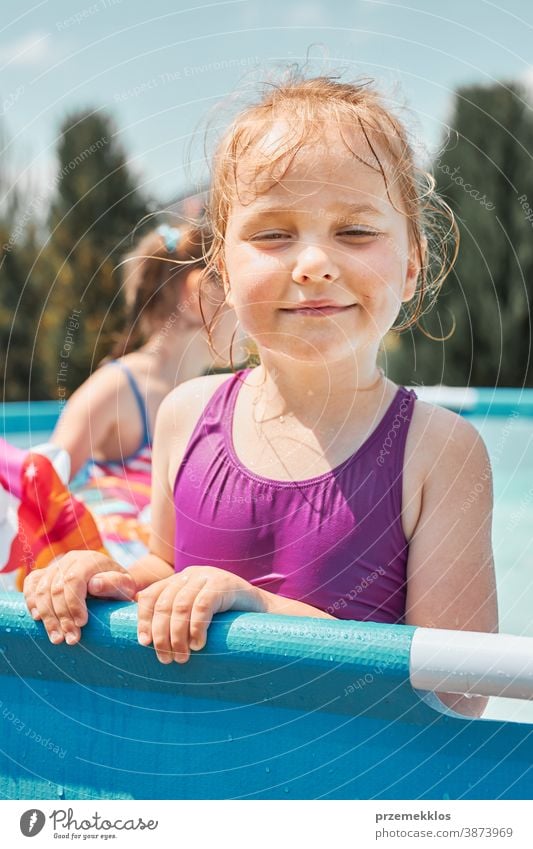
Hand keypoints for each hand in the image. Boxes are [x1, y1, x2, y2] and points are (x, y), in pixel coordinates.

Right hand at [23, 550, 136, 644]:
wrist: (111, 584)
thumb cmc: (119, 588)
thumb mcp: (124, 587)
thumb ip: (113, 584)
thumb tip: (94, 585)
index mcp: (89, 560)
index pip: (74, 580)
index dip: (74, 604)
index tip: (81, 624)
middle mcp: (70, 560)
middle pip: (56, 588)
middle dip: (62, 617)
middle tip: (71, 639)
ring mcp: (55, 566)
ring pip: (41, 590)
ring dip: (47, 617)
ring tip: (57, 638)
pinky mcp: (45, 574)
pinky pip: (31, 584)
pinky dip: (31, 601)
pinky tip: (38, 619)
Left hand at [136, 565, 263, 663]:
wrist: (261, 611)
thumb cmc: (225, 619)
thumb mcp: (195, 616)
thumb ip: (175, 620)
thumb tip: (148, 642)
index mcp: (178, 581)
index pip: (150, 596)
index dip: (143, 620)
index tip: (144, 644)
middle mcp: (190, 575)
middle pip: (164, 604)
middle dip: (161, 635)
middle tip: (166, 659)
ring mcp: (207, 576)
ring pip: (181, 607)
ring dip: (177, 636)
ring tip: (182, 657)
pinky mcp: (223, 584)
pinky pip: (202, 606)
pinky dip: (197, 628)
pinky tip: (199, 645)